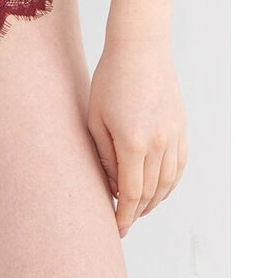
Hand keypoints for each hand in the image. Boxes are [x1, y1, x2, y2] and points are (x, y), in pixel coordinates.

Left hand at [87, 40, 186, 238]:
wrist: (139, 49)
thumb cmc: (109, 80)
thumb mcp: (95, 119)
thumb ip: (104, 157)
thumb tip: (114, 187)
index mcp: (133, 142)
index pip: (131, 193)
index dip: (124, 215)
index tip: (116, 229)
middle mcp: (159, 143)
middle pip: (150, 192)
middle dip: (136, 212)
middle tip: (124, 223)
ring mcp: (174, 135)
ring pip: (168, 183)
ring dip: (154, 201)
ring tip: (138, 210)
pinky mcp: (182, 127)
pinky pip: (179, 166)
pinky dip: (170, 183)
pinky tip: (158, 190)